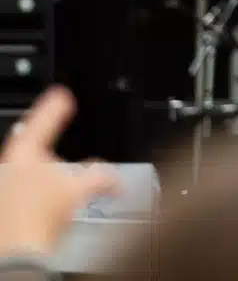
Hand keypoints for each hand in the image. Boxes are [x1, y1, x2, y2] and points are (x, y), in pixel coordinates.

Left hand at [0, 87, 116, 256]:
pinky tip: (51, 207)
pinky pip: (26, 193)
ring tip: (62, 191)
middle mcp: (9, 168)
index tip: (63, 96)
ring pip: (30, 174)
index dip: (54, 109)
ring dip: (48, 177)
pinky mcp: (7, 208)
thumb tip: (116, 179)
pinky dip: (41, 194)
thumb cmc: (38, 218)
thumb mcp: (79, 190)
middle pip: (33, 149)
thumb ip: (100, 176)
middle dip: (51, 152)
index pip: (41, 122)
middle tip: (67, 157)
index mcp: (24, 154)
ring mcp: (5, 189)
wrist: (19, 252)